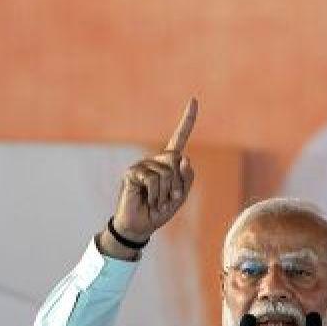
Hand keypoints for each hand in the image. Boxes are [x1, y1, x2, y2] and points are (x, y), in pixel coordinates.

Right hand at [105, 98, 197, 254]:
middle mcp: (155, 160)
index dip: (188, 119)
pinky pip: (154, 179)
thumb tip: (184, 158)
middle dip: (177, 183)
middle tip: (168, 197)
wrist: (141, 226)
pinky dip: (155, 194)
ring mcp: (142, 165)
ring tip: (156, 201)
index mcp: (168, 162)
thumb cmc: (160, 210)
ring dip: (165, 192)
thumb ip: (187, 176)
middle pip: (176, 160)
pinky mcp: (132, 173)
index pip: (179, 137)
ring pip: (166, 172)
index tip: (194, 99)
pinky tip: (147, 199)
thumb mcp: (181, 195)